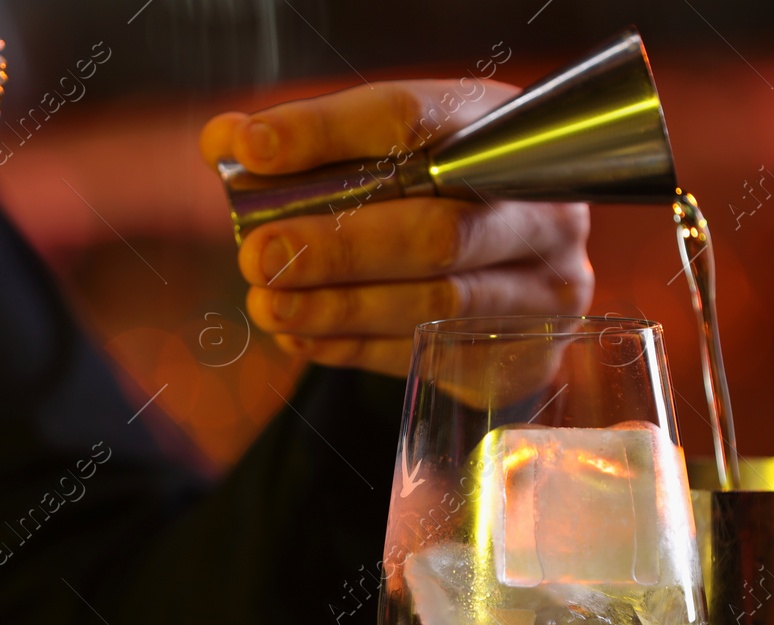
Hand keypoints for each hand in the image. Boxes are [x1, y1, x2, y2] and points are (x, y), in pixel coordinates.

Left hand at [201, 80, 594, 376]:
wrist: (521, 276)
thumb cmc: (439, 199)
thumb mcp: (391, 157)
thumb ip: (315, 148)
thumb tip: (228, 142)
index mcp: (498, 130)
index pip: (410, 121)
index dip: (326, 133)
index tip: (252, 149)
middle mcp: (538, 205)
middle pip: (437, 228)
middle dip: (338, 246)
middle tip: (260, 255)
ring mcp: (545, 283)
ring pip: (437, 302)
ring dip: (340, 306)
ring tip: (271, 306)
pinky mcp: (525, 350)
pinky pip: (431, 354)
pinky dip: (355, 346)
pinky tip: (302, 337)